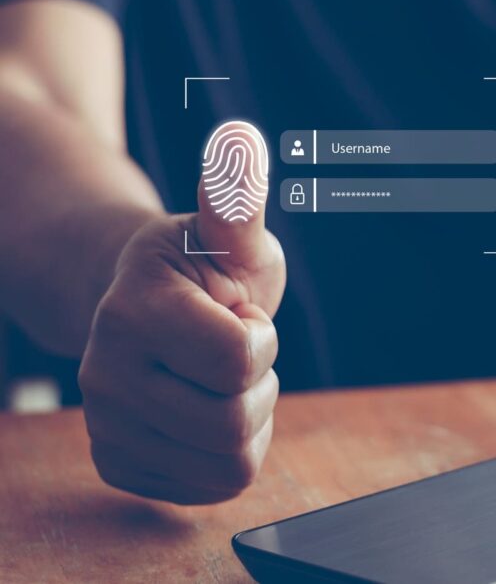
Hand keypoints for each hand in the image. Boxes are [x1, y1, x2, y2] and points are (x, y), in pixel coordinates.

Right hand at [78, 122, 284, 502]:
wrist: (149, 303)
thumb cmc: (205, 265)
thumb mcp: (229, 232)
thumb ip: (236, 197)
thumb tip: (240, 138)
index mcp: (134, 311)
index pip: (239, 360)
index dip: (260, 337)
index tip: (237, 313)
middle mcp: (106, 375)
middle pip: (233, 423)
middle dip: (257, 384)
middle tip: (232, 350)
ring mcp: (106, 424)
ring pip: (229, 465)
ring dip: (247, 420)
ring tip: (220, 379)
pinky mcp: (120, 463)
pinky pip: (212, 487)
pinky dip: (228, 453)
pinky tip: (207, 409)